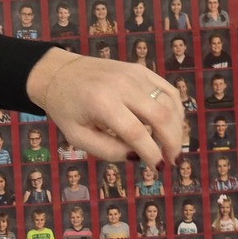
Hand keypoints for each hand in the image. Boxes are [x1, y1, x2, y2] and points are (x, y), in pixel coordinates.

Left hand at [26, 49, 183, 167]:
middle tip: (171, 161)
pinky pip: (168, 90)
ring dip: (177, 127)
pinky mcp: (141, 70)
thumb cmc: (67, 110)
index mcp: (103, 104)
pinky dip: (175, 110)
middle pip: (161, 115)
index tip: (158, 168)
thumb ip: (107, 150)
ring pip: (169, 102)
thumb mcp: (78, 137)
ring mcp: (135, 74)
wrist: (61, 73)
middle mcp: (123, 86)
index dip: (151, 153)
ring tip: (171, 147)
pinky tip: (172, 127)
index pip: (136, 132)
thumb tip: (138, 157)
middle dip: (172, 142)